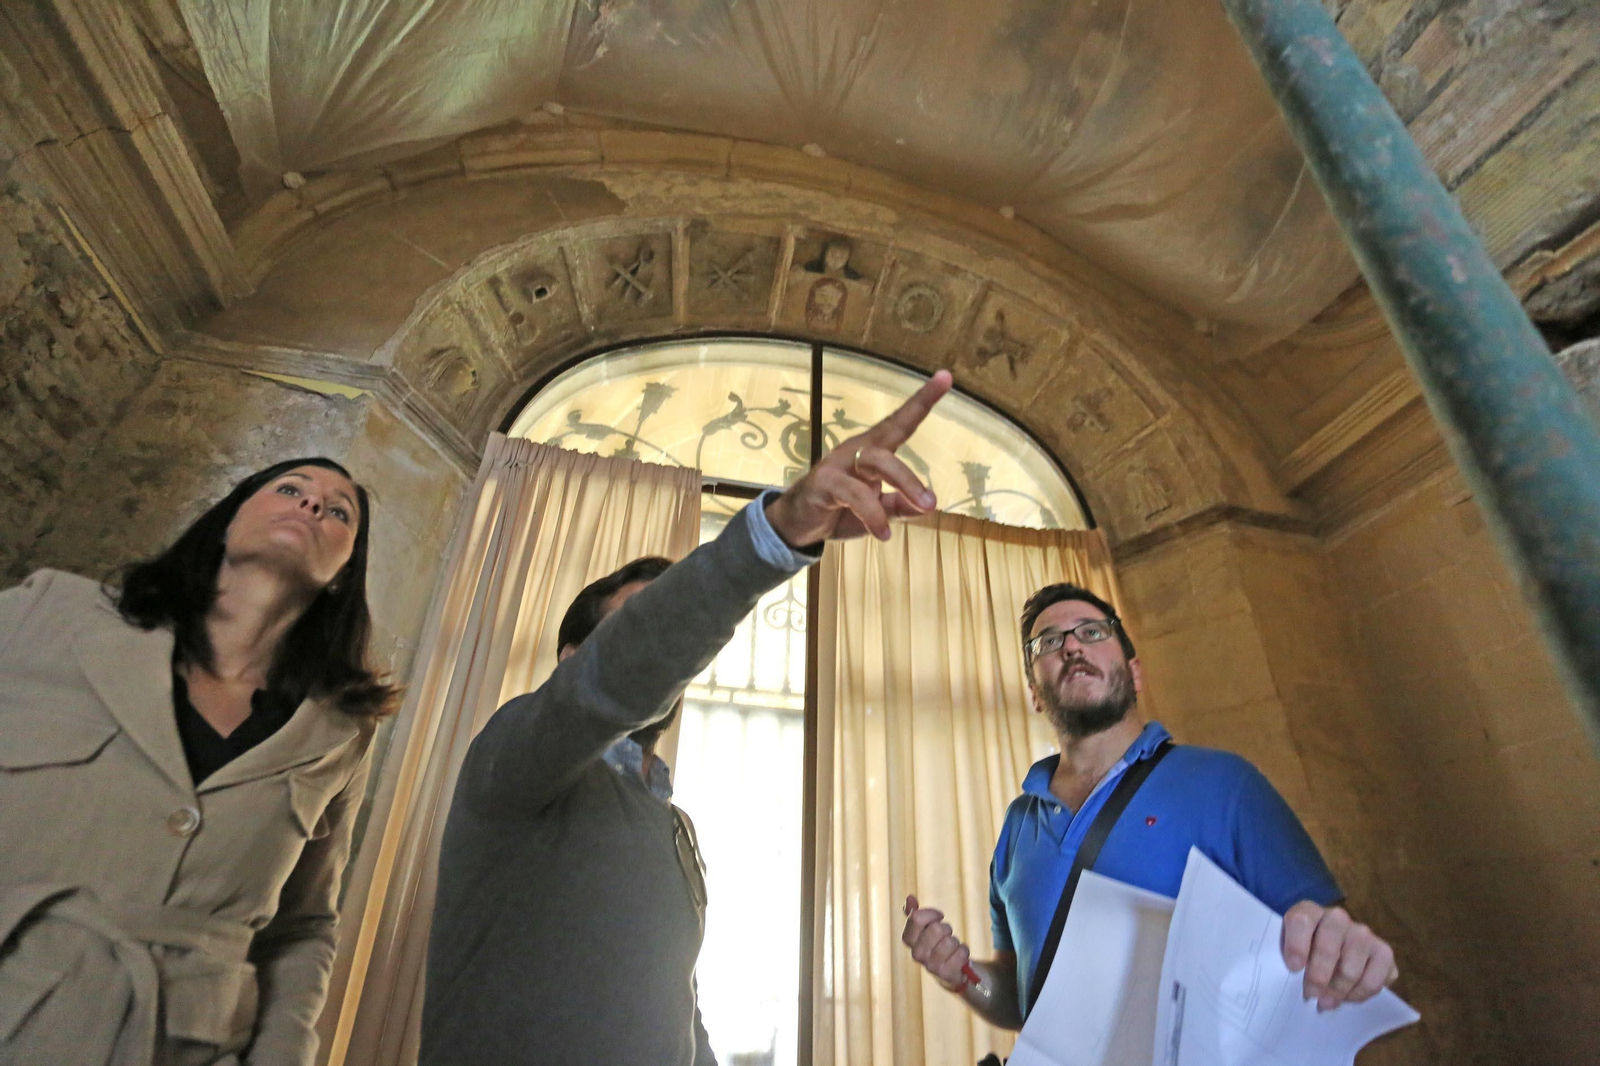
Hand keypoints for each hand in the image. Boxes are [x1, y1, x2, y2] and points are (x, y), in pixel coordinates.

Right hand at [765, 369, 952, 545]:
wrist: (797, 525)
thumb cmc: (839, 510)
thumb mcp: (878, 512)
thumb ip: (901, 505)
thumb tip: (929, 505)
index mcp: (872, 451)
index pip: (900, 422)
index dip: (922, 401)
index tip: (946, 376)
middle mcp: (856, 450)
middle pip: (889, 446)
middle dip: (911, 474)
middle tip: (931, 503)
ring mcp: (838, 464)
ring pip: (875, 462)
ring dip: (902, 485)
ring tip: (921, 511)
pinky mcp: (823, 483)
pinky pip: (853, 494)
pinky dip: (873, 515)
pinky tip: (883, 533)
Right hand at [901, 894, 970, 991]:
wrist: (947, 969)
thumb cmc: (936, 943)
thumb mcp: (925, 927)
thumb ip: (915, 912)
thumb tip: (910, 897)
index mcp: (908, 939)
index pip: (916, 918)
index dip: (932, 913)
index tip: (938, 917)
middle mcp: (916, 954)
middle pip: (936, 929)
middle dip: (946, 928)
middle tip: (945, 935)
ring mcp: (930, 965)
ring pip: (950, 941)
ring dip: (955, 941)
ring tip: (951, 947)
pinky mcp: (946, 973)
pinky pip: (962, 953)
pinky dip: (963, 951)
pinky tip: (958, 956)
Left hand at [1281, 901, 1397, 1010]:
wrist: (1331, 953)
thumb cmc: (1303, 953)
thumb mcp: (1287, 951)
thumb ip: (1286, 960)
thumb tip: (1294, 982)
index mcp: (1308, 911)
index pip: (1301, 920)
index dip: (1297, 945)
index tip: (1294, 968)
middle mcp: (1337, 918)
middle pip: (1328, 947)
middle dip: (1318, 977)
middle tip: (1310, 995)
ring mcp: (1363, 933)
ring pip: (1351, 968)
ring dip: (1337, 991)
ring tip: (1326, 1002)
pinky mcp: (1383, 952)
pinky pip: (1374, 979)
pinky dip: (1360, 994)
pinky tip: (1348, 997)